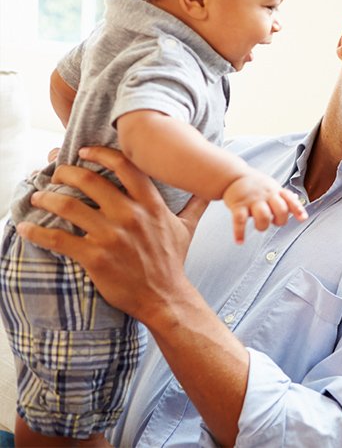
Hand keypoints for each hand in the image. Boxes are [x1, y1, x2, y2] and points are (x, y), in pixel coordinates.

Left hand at [15, 146, 207, 323]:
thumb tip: (210, 191)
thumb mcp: (187, 229)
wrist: (166, 298)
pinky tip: (25, 228)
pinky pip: (59, 238)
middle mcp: (131, 216)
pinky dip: (37, 231)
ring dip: (47, 198)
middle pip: (90, 180)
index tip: (83, 151)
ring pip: (69, 206)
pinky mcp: (95, 257)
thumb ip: (195, 206)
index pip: (124, 166)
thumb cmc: (173, 262)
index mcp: (151, 205)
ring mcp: (112, 236)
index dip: (100, 153)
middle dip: (66, 172)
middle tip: (54, 173)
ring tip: (38, 197)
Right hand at [222, 169, 307, 243]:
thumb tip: (298, 200)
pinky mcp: (238, 205)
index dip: (297, 209)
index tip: (303, 218)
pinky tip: (240, 241)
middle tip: (274, 222)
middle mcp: (266, 196)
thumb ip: (284, 195)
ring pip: (263, 216)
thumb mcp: (271, 186)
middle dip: (281, 220)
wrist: (232, 176)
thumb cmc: (255, 185)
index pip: (290, 199)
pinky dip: (239, 233)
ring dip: (263, 226)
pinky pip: (240, 220)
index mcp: (275, 191)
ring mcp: (252, 200)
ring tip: (259, 227)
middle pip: (280, 209)